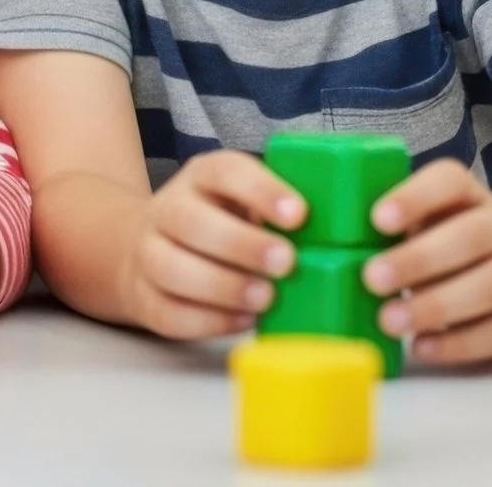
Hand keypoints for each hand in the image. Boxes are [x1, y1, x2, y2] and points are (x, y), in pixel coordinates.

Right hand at [117, 150, 299, 339]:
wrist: (153, 248)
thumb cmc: (226, 226)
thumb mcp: (249, 204)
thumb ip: (283, 215)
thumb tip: (346, 237)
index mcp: (201, 179)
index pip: (223, 171)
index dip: (260, 191)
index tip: (300, 215)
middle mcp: (168, 210)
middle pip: (189, 220)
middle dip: (241, 243)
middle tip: (287, 262)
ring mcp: (148, 253)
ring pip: (169, 266)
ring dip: (222, 285)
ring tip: (266, 298)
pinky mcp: (145, 296)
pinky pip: (168, 311)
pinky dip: (208, 320)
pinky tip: (244, 320)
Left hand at [366, 159, 491, 363]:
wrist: (479, 271)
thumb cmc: (425, 243)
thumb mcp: (408, 224)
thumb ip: (376, 224)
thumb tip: (303, 236)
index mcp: (464, 195)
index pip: (449, 181)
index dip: (416, 197)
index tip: (377, 219)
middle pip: (471, 235)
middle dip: (420, 258)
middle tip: (372, 278)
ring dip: (436, 306)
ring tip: (389, 321)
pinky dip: (459, 342)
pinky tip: (421, 347)